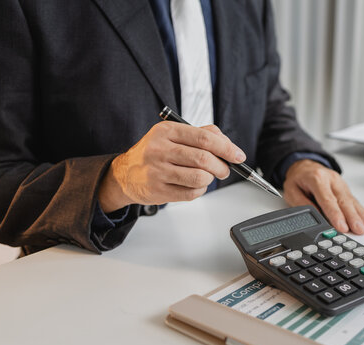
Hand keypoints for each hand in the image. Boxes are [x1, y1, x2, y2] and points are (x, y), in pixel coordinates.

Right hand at [98, 122, 245, 212]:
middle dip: (222, 166)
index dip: (226, 148)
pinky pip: (191, 193)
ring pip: (199, 177)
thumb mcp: (172, 135)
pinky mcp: (158, 190)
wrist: (125, 174)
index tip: (238, 155)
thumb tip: (227, 143)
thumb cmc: (154, 153)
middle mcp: (159, 149)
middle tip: (225, 169)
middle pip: (204, 158)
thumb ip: (201, 133)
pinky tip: (195, 185)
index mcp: (166, 131)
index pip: (204, 138)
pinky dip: (200, 190)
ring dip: (210, 179)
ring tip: (208, 176)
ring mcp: (157, 171)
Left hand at [283, 160, 363, 234]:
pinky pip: (354, 200)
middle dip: (352, 217)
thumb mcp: (291, 190)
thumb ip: (302, 204)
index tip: (342, 227)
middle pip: (344, 201)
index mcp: (317, 179)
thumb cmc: (298, 179)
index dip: (336, 214)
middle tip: (359, 230)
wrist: (304, 165)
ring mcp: (340, 183)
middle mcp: (332, 179)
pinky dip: (362, 211)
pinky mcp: (345, 188)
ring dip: (360, 215)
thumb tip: (315, 216)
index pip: (328, 199)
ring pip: (352, 201)